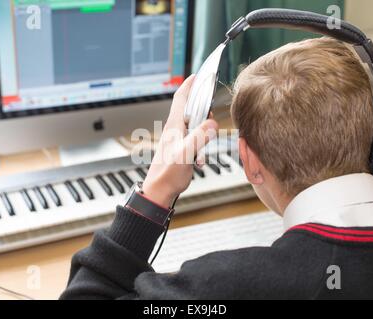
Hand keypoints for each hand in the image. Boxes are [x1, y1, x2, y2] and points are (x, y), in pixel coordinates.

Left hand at [142, 75, 218, 207]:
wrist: (160, 190)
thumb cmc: (168, 174)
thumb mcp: (186, 153)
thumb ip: (199, 137)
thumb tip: (212, 124)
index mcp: (174, 125)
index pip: (181, 98)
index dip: (189, 84)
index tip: (198, 74)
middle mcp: (175, 129)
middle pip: (191, 109)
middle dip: (203, 110)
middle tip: (210, 119)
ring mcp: (178, 138)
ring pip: (195, 125)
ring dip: (204, 132)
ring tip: (204, 145)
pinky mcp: (182, 148)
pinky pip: (196, 140)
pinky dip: (201, 146)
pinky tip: (199, 160)